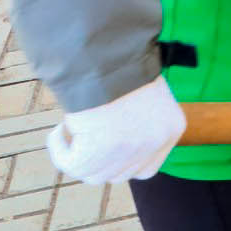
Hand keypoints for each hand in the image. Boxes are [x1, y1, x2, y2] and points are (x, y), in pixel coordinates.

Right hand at [45, 76, 184, 183]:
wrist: (105, 56)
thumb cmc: (121, 64)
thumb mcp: (144, 92)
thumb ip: (138, 117)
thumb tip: (116, 136)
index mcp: (172, 128)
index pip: (148, 167)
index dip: (123, 162)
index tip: (106, 148)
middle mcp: (154, 145)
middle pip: (120, 175)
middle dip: (100, 161)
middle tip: (85, 136)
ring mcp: (126, 153)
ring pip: (94, 175)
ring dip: (78, 156)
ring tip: (72, 128)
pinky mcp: (95, 156)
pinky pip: (70, 165)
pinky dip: (59, 150)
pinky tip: (58, 130)